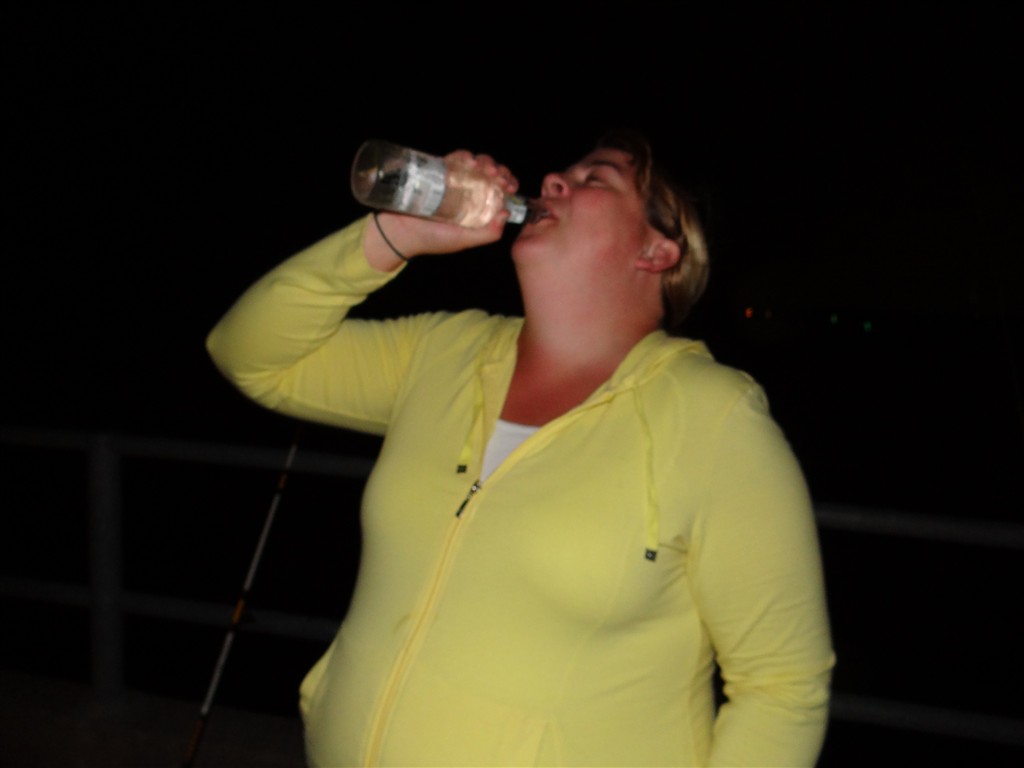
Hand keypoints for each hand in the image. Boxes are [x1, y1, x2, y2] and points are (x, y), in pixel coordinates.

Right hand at [363, 151, 518, 269]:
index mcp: (477, 208)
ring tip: (486, 169)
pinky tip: (470, 161)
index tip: (511, 186)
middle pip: (489, 174)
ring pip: (475, 164)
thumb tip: (506, 214)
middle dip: (499, 171)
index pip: (498, 191)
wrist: (398, 232)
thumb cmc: (431, 239)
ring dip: (485, 162)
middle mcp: (468, 192)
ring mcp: (453, 180)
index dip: (507, 185)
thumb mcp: (463, 241)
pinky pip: (454, 159)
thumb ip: (486, 233)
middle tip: (499, 177)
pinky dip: (464, 157)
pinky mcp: (438, 171)